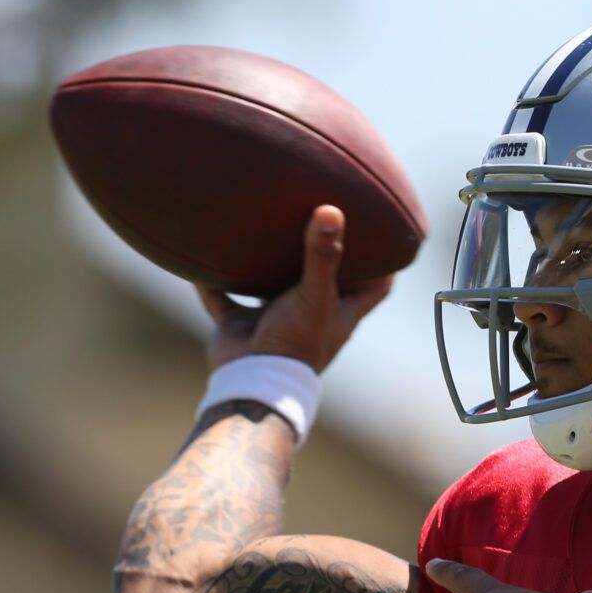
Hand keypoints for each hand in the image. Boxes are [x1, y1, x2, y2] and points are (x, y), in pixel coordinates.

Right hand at [196, 205, 393, 373]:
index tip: (386, 233)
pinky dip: (213, 282)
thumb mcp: (315, 295)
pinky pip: (223, 299)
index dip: (384, 264)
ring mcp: (274, 321)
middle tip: (319, 214)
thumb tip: (331, 210)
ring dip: (266, 265)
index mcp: (339, 313)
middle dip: (322, 254)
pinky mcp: (240, 326)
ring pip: (271, 287)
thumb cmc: (296, 343)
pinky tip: (205, 254)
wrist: (252, 382)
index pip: (375, 288)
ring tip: (265, 226)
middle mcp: (310, 315)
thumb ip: (323, 255)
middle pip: (322, 282)